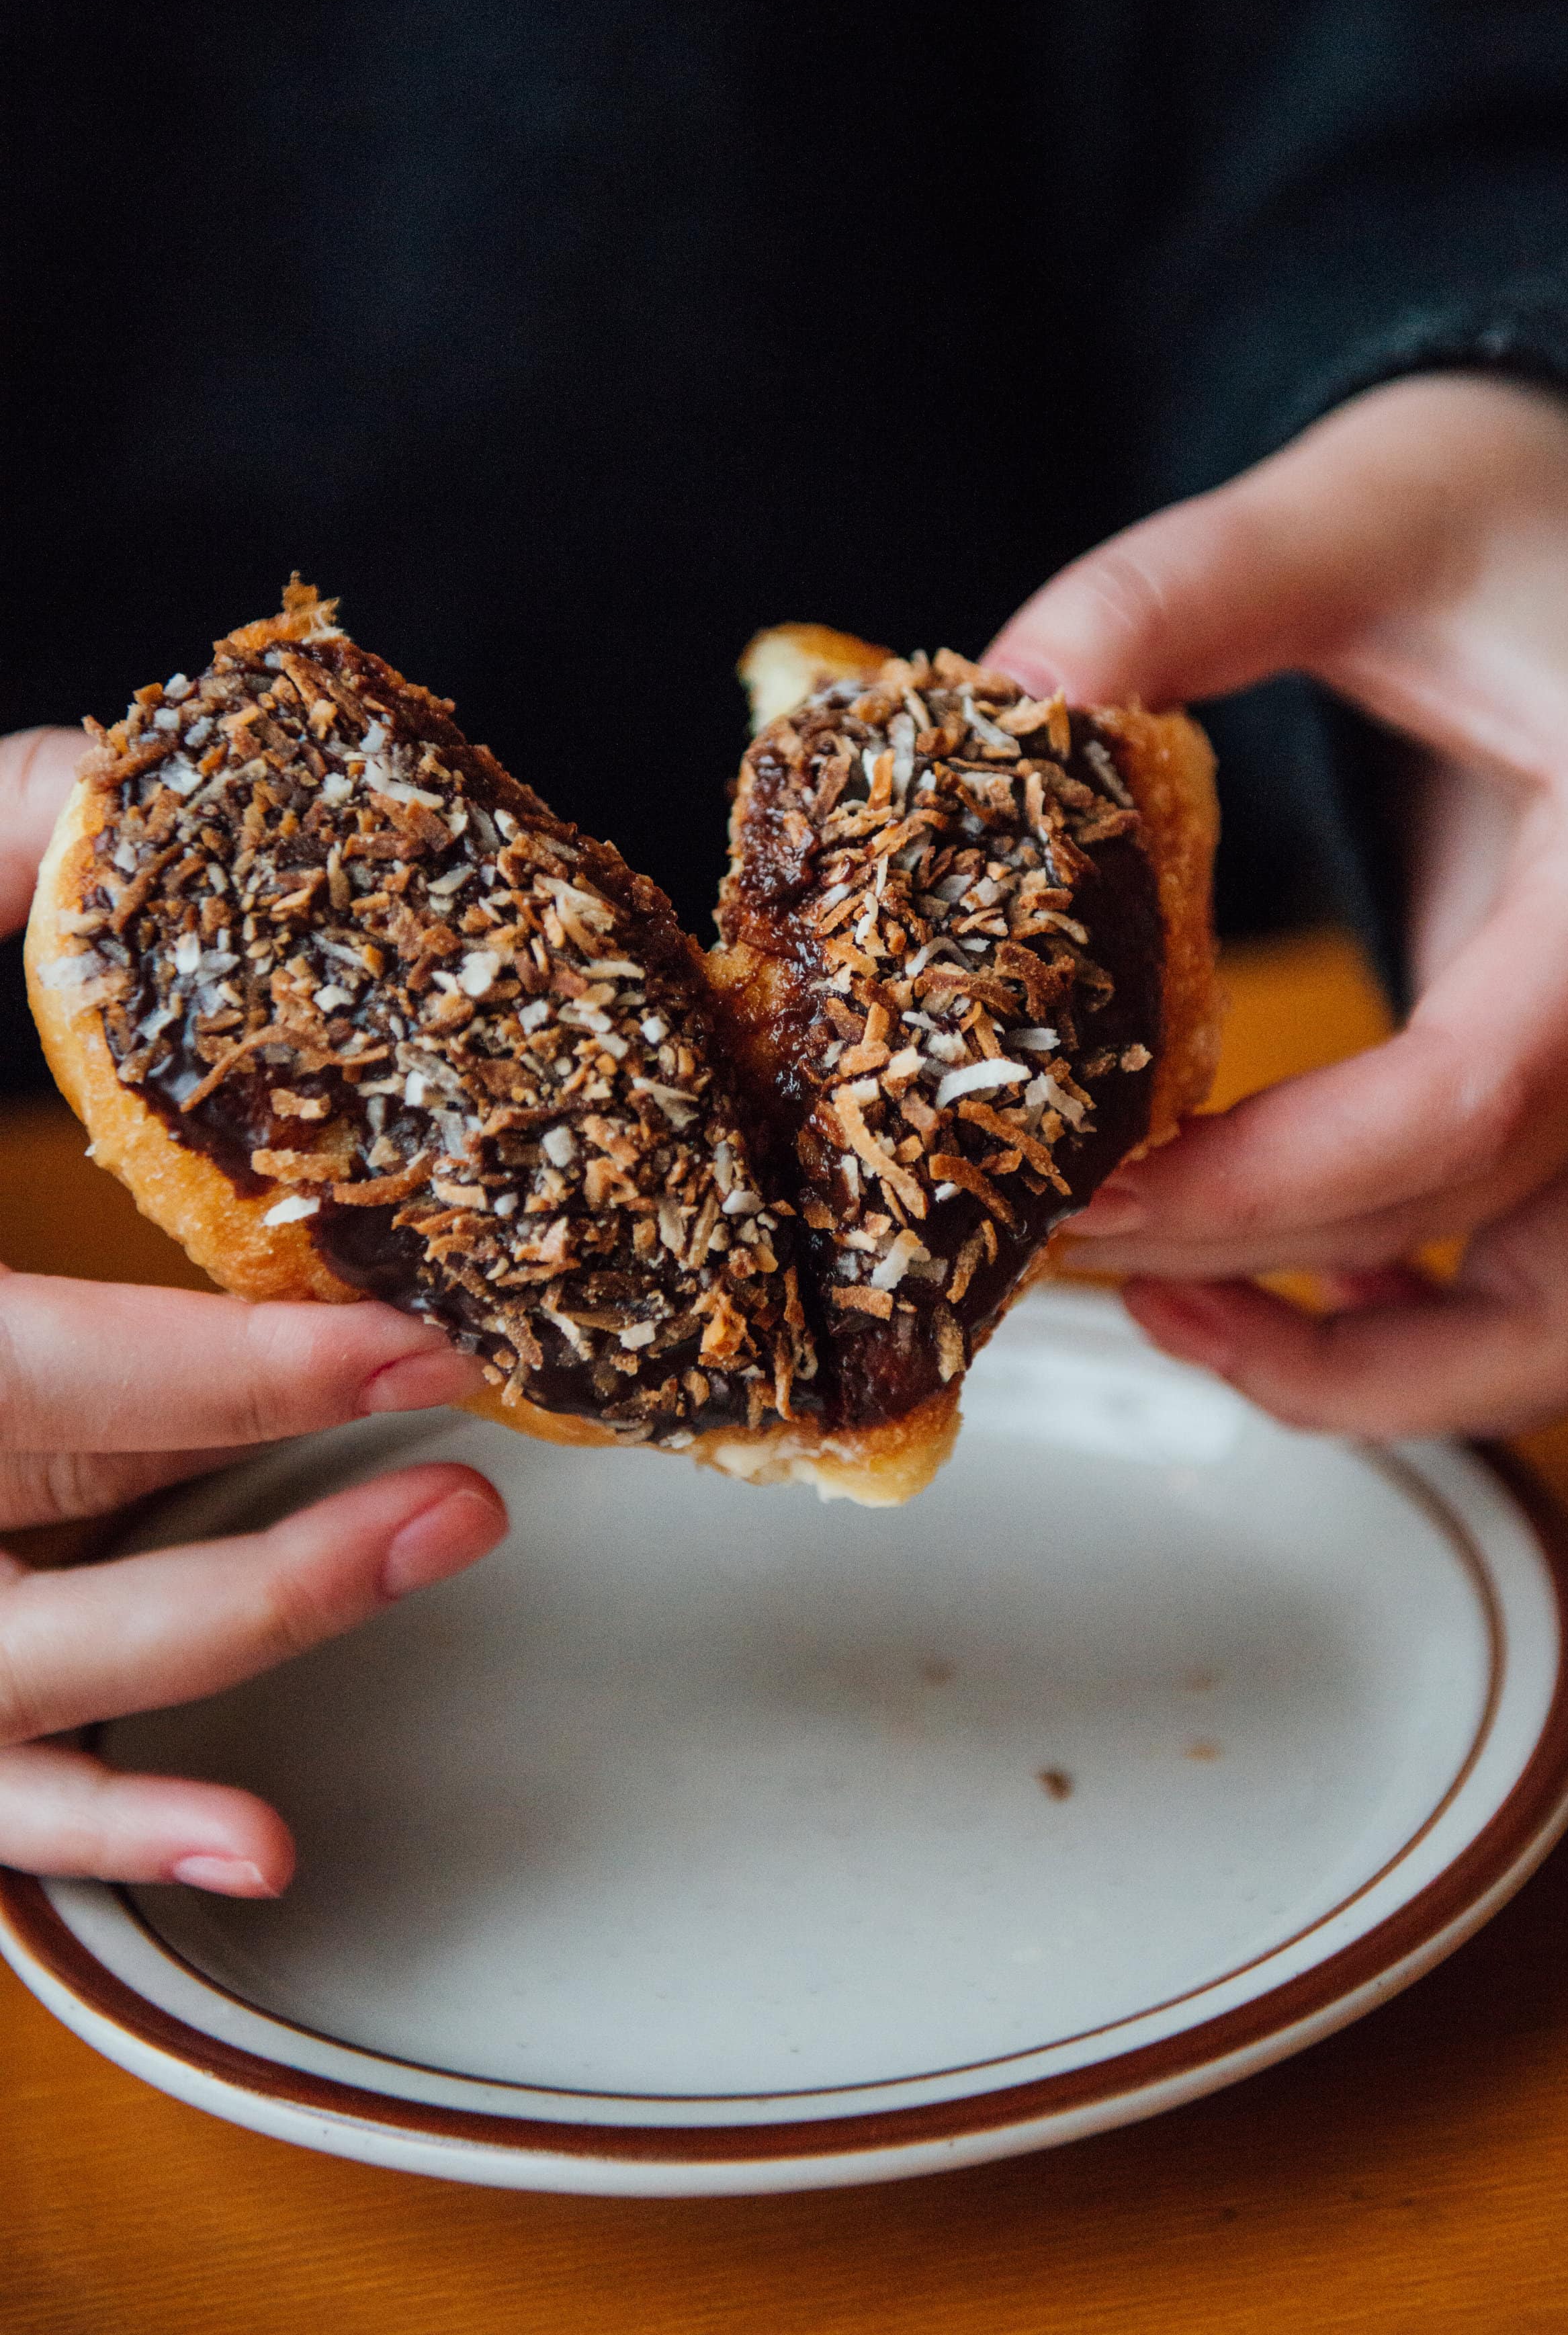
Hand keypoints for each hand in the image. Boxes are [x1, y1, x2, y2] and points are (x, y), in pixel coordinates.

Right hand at [0, 727, 500, 1892]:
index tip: (421, 1341)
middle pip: (51, 1532)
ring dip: (233, 1652)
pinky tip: (253, 1840)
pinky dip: (93, 1831)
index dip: (238, 1367)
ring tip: (421, 1558)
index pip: (41, 1368)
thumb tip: (107, 777)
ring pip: (18, 1689)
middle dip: (275, 1519)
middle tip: (473, 1467)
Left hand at [989, 376, 1567, 1436]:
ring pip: (1558, 1339)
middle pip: (1490, 1251)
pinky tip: (1247, 1286)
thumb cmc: (1526, 507)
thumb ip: (1189, 588)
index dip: (1271, 1184)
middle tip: (1051, 1229)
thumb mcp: (1365, 504)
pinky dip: (1408, 1340)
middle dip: (1258, 1273)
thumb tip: (1007, 694)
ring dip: (1368, 1375)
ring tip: (1162, 1299)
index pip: (1473, 1103)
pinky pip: (1537, 1299)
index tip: (1090, 1189)